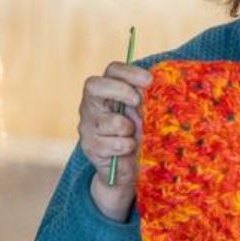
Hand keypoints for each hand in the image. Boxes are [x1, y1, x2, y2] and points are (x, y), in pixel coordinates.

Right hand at [80, 62, 151, 220]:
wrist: (125, 170)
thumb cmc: (137, 134)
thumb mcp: (142, 113)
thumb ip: (143, 99)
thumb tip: (153, 85)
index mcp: (106, 91)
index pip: (112, 70)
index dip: (129, 72)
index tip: (149, 81)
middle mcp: (90, 105)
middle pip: (95, 85)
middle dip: (121, 91)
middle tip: (138, 102)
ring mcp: (86, 125)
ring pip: (113, 121)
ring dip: (129, 130)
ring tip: (132, 137)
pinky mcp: (89, 146)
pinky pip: (116, 143)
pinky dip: (127, 147)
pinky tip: (126, 150)